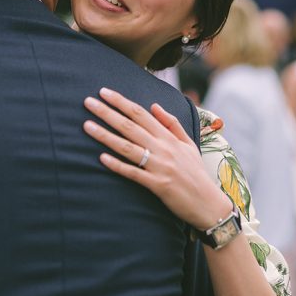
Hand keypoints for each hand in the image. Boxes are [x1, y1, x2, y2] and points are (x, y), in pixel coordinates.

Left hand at [83, 87, 232, 230]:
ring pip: (128, 147)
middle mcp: (163, 148)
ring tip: (87, 126)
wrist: (209, 203)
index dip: (121, 101)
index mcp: (169, 137)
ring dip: (105, 136)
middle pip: (130, 126)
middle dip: (107, 112)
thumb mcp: (189, 144)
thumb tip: (154, 106)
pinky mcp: (158, 185)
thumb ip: (172, 124)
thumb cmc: (196, 173)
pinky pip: (133, 173)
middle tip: (88, 102)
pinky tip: (101, 158)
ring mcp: (160, 166)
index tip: (104, 92)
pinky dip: (117, 165)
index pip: (141, 114)